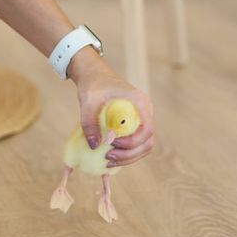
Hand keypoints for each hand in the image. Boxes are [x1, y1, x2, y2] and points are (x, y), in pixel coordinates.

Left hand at [68, 47, 153, 166]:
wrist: (95, 75)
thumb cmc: (93, 84)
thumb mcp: (88, 100)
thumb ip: (89, 122)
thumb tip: (95, 146)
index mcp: (140, 103)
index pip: (147, 129)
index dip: (132, 142)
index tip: (112, 143)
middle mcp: (145, 112)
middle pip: (148, 142)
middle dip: (130, 155)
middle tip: (108, 157)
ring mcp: (141, 119)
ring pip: (144, 146)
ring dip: (128, 158)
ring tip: (108, 160)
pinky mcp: (134, 125)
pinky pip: (136, 144)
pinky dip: (126, 154)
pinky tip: (110, 157)